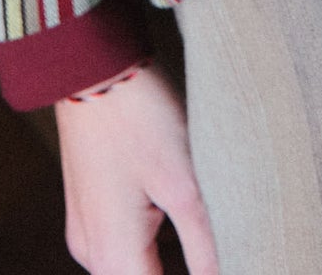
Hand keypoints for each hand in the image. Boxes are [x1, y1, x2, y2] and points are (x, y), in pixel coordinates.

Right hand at [56, 60, 218, 273]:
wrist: (91, 66)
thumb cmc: (138, 118)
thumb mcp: (185, 184)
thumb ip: (205, 246)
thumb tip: (228, 273)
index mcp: (114, 256)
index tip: (235, 262)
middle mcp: (92, 252)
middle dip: (182, 269)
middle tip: (224, 249)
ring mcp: (86, 228)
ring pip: (134, 266)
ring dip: (169, 261)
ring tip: (209, 240)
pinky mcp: (88, 205)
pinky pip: (122, 243)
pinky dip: (153, 242)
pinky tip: (182, 219)